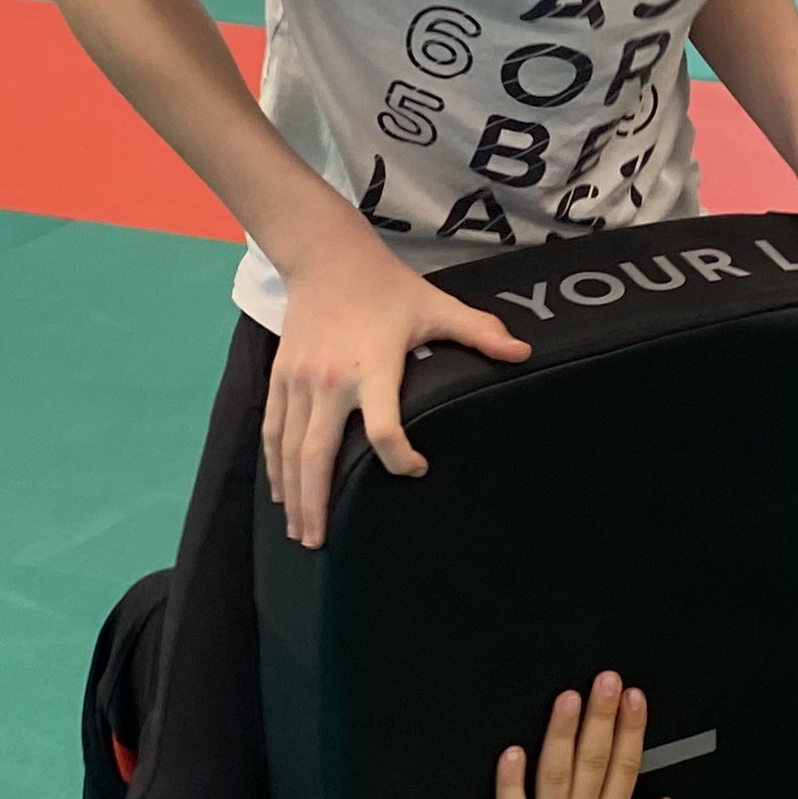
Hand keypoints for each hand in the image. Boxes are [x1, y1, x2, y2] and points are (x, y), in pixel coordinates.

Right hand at [264, 238, 528, 548]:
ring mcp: (299, 381)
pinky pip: (273, 431)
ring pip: (289, 450)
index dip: (399, 457)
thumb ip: (479, 331)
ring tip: (299, 532)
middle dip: (318, 503)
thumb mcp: (436, 304)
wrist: (326, 256)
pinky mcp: (280, 378)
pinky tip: (282, 493)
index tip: (416, 468)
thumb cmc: (387, 287)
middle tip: (321, 542)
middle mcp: (330, 380)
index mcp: (373, 367)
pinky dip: (275, 467)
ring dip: (293, 495)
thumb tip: (524, 353)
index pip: (382, 427)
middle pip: (317, 455)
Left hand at [487, 674, 684, 798]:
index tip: (635, 696)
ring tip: (567, 699)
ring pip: (556, 775)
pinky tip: (513, 752)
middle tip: (606, 680)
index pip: (626, 769)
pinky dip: (511, 781)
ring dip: (562, 734)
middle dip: (602, 717)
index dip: (632, 730)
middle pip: (595, 762)